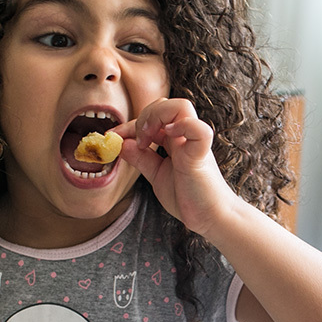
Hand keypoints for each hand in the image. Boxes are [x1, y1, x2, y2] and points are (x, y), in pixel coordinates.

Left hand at [115, 98, 233, 236]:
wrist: (210, 217)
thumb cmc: (189, 198)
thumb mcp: (157, 176)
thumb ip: (141, 159)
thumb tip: (121, 144)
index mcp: (175, 141)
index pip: (152, 117)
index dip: (128, 125)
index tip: (112, 137)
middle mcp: (185, 137)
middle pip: (166, 104)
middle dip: (144, 116)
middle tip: (138, 141)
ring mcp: (194, 144)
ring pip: (182, 106)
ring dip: (158, 116)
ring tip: (148, 139)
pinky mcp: (202, 156)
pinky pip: (199, 130)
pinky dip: (183, 127)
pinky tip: (169, 137)